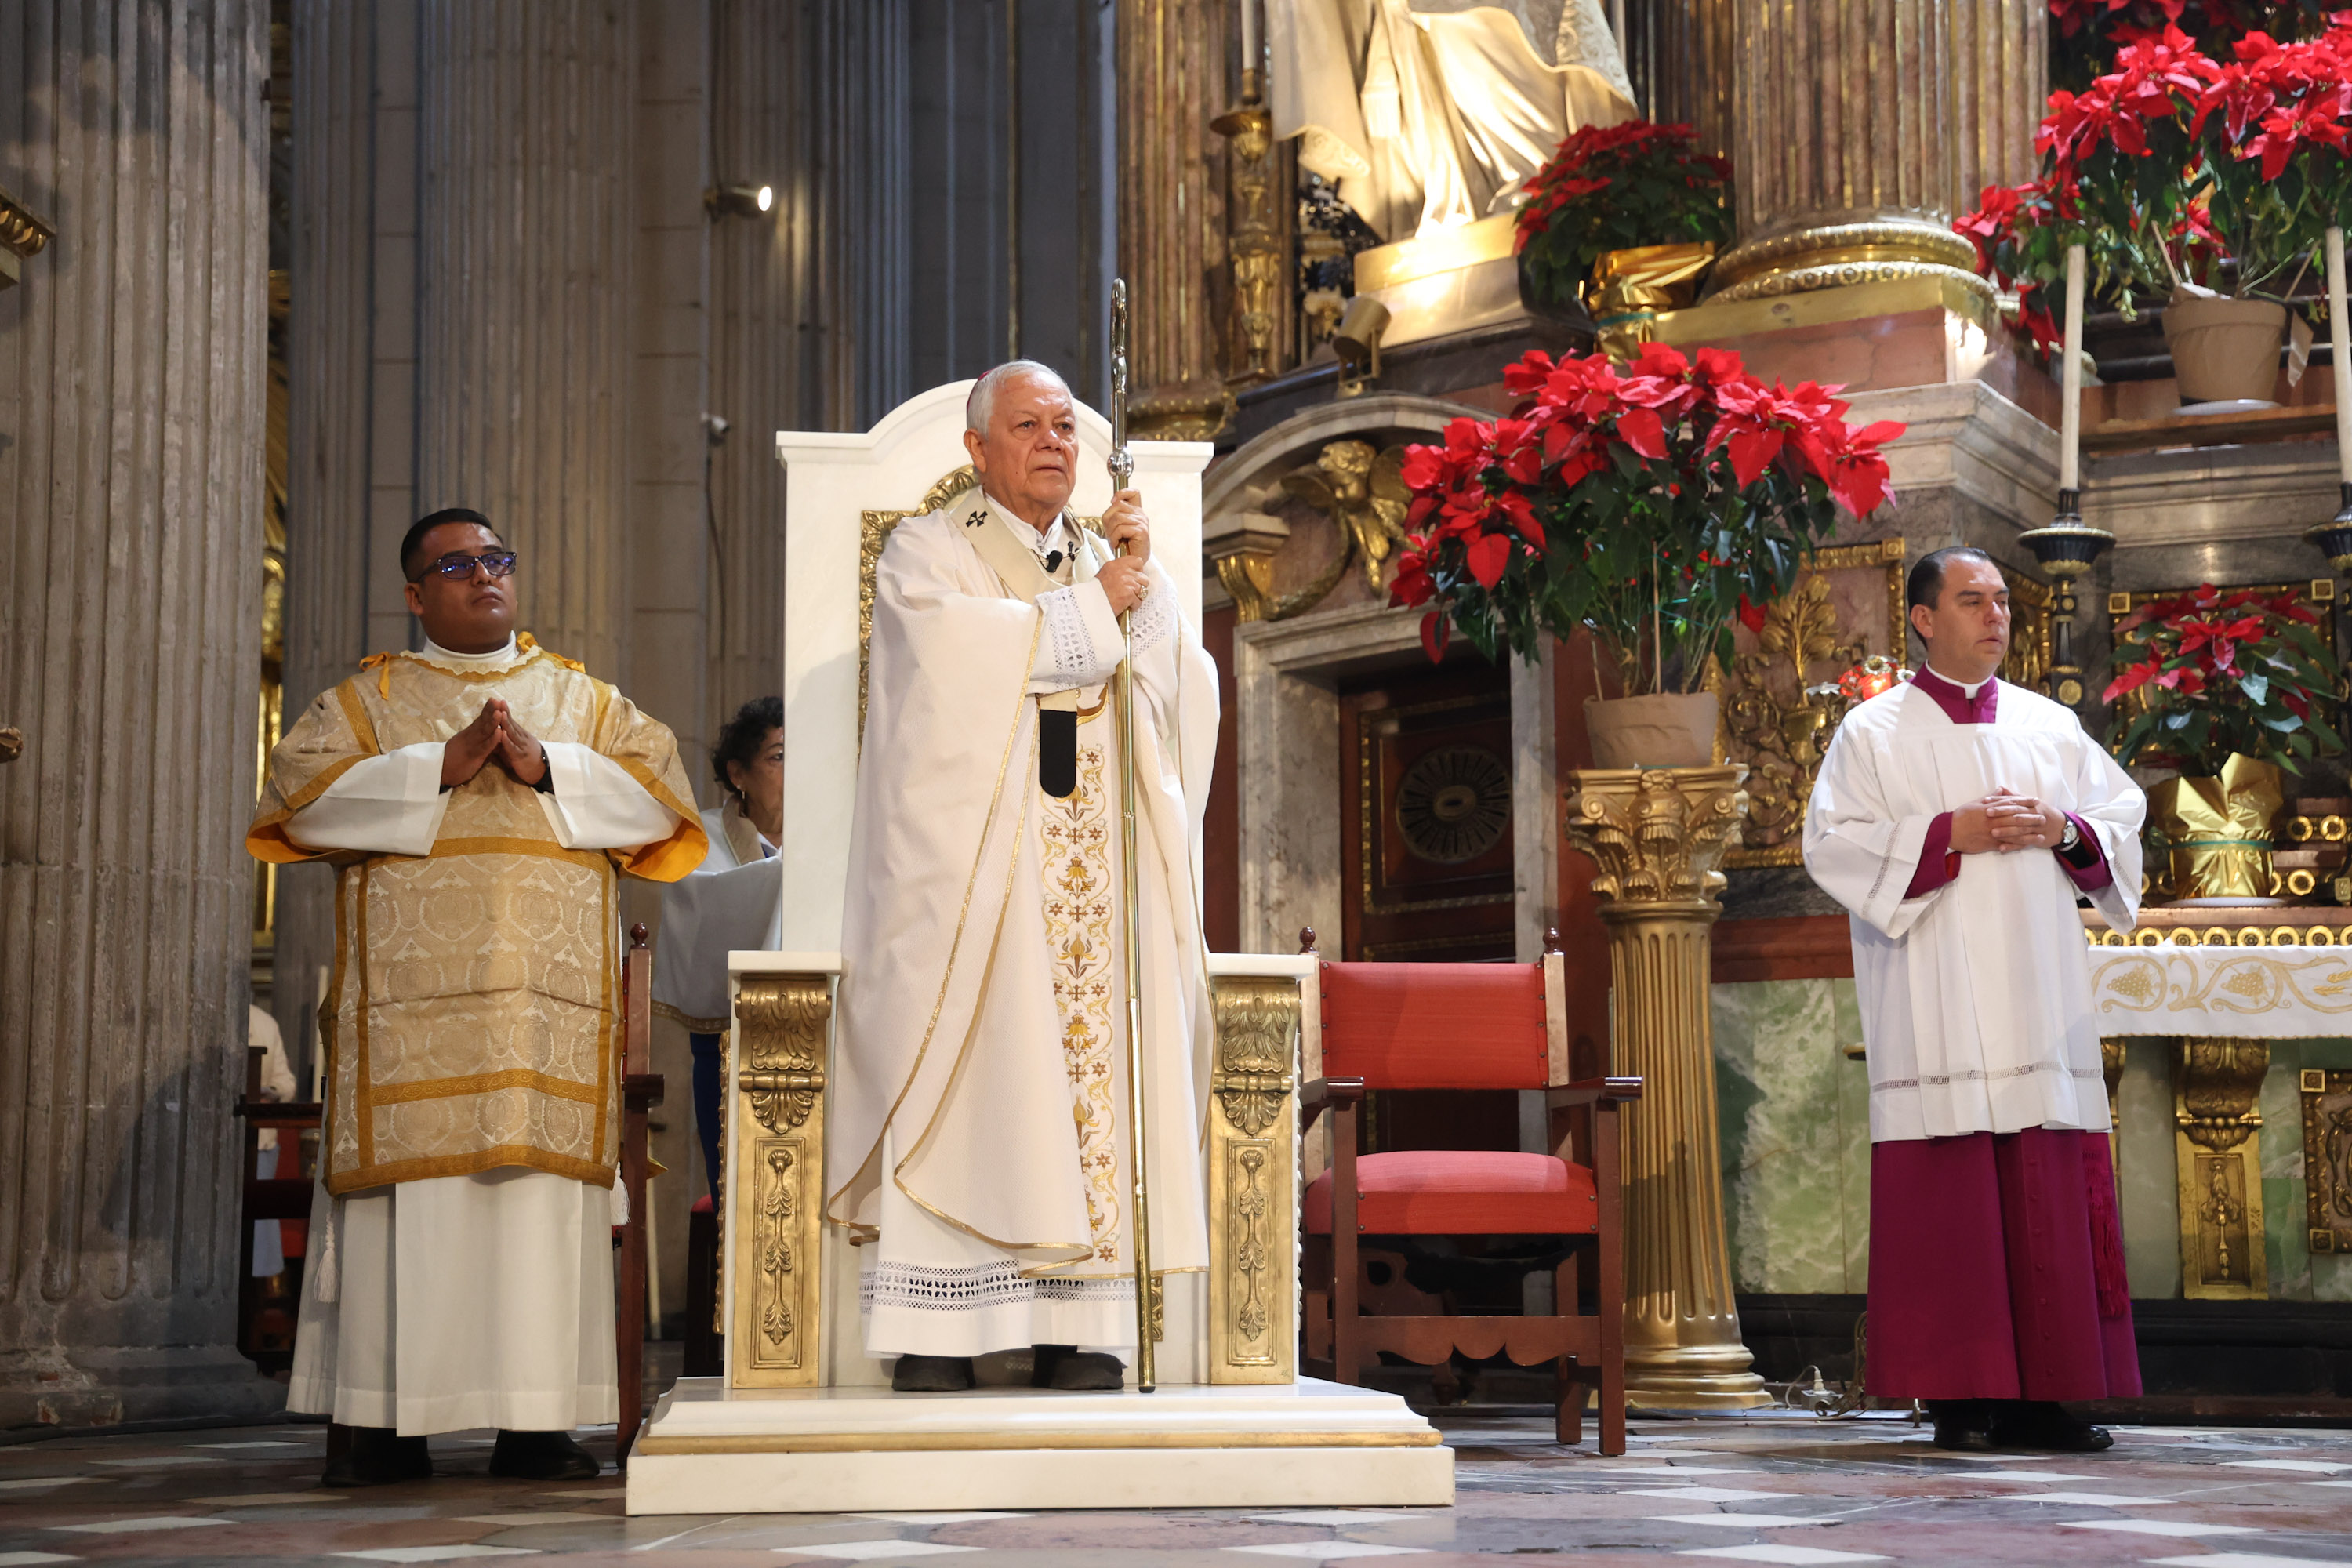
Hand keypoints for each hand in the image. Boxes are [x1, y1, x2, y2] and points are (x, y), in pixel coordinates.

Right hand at [441, 699, 503, 788]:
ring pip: (483, 732)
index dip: (487, 710)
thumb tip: (486, 732)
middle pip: (482, 721)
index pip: (479, 719)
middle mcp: (470, 737)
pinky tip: (499, 732)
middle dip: (490, 710)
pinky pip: (485, 747)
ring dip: (493, 721)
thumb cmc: (454, 759)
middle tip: (497, 699)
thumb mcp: (466, 745)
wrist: (439, 772)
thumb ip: (476, 739)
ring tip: (500, 712)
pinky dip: (493, 739)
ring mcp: (471, 745)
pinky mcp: (473, 756)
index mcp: (469, 734)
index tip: (494, 699)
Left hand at [493, 701, 547, 786]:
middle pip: (511, 724)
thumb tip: (493, 734)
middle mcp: (521, 738)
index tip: (498, 701)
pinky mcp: (520, 756)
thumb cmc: (526, 760)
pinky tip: (502, 734)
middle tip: (498, 702)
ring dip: (506, 723)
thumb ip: (505, 741)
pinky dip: (507, 740)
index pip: (511, 721)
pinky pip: (512, 747)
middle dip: (505, 712)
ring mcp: (522, 746)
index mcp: (520, 735)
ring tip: (500, 713)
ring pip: (512, 733)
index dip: (505, 711)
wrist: (542, 772)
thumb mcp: (515, 747)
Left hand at [1097, 490, 1152, 615]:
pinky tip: (1117, 544)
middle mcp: (1141, 515)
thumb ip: (1115, 514)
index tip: (1113, 500)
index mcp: (1136, 512)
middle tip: (1112, 533)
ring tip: (1115, 540)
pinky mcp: (1141, 531)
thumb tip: (1112, 502)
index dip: (1123, 492)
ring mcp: (1142, 522)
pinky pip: (1121, 528)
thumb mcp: (1116, 527)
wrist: (1132, 563)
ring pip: (1118, 517)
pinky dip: (1114, 537)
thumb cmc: (1124, 547)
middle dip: (1109, 520)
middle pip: (1118, 506)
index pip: (1134, 493)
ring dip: (1111, 531)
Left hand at [1984, 789, 2062, 850]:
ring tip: (1992, 832)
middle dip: (2002, 814)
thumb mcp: (2030, 803)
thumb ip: (2015, 796)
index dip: (2000, 801)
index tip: (1985, 801)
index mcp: (2031, 805)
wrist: (2062, 827)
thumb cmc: (2042, 812)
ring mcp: (2036, 828)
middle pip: (2017, 814)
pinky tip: (2001, 848)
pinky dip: (2012, 846)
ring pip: (2020, 829)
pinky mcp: (2037, 840)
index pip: (2014, 802)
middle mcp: (2034, 815)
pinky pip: (2024, 843)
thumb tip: (2000, 788)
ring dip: (2006, 831)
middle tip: (1986, 814)